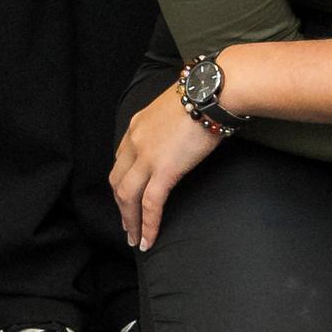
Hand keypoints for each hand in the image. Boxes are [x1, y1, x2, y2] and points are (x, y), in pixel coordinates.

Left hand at [109, 82, 224, 251]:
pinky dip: (148, 224)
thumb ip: (168, 125)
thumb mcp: (174, 109)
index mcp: (136, 126)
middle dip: (121, 207)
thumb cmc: (203, 96)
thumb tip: (179, 136)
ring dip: (130, 221)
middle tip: (128, 226)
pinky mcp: (164, 169)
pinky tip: (149, 240)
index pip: (121, 160)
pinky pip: (150, 204)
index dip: (121, 182)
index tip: (126, 197)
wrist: (213, 91)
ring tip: (137, 239)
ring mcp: (147, 156)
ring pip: (128, 197)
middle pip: (118, 181)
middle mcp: (135, 141)